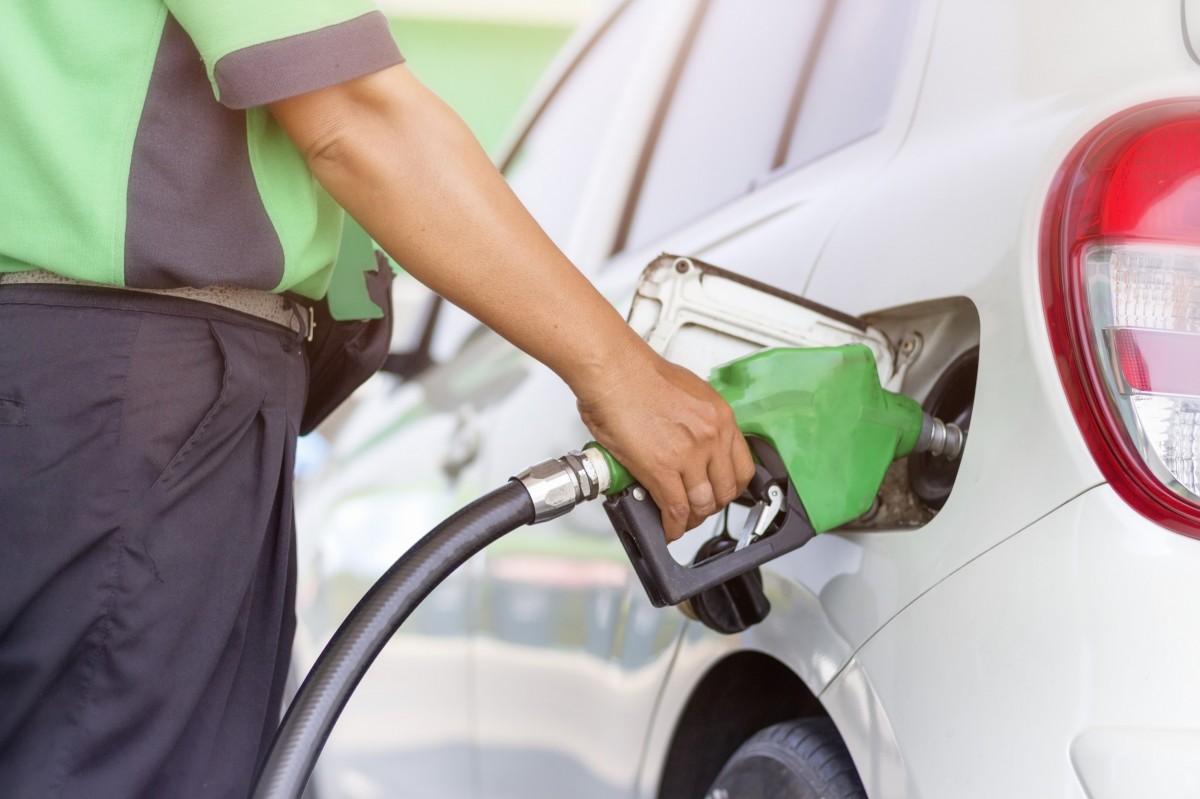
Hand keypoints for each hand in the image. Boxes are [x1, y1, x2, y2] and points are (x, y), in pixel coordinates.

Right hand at [576, 347, 755, 541]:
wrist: (613, 370)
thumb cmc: (637, 375)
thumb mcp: (687, 393)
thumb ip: (697, 422)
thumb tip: (688, 443)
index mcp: (719, 417)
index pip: (743, 467)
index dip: (731, 488)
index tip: (720, 492)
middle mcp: (711, 436)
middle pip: (726, 491)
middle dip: (711, 506)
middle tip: (698, 509)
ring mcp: (689, 454)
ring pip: (702, 504)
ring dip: (692, 519)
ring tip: (680, 521)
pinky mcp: (662, 468)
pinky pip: (676, 510)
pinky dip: (673, 526)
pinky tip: (668, 528)